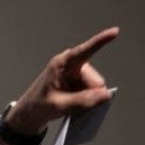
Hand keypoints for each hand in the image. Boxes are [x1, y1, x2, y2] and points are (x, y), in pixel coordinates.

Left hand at [2, 26, 119, 137]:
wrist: (29, 113)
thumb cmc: (39, 105)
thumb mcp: (59, 106)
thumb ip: (83, 101)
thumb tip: (105, 95)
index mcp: (63, 64)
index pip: (85, 51)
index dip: (101, 40)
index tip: (115, 31)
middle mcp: (72, 65)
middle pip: (95, 81)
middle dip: (89, 95)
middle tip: (71, 105)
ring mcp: (77, 74)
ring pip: (95, 89)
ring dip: (86, 99)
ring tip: (69, 104)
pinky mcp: (79, 82)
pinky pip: (92, 93)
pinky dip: (85, 101)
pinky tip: (72, 104)